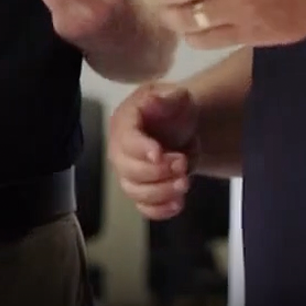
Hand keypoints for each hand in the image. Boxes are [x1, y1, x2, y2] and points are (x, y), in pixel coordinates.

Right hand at [108, 82, 199, 220]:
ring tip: (184, 183)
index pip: (126, 140)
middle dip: (157, 172)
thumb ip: (166, 96)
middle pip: (128, 169)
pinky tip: (178, 203)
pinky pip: (144, 207)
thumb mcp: (176, 95)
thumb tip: (152, 100)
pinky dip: (160, 210)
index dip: (141, 149)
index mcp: (125, 123)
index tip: (159, 153)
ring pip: (135, 191)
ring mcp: (130, 173)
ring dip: (161, 192)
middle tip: (182, 164)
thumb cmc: (174, 108)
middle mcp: (121, 150)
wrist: (183, 126)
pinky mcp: (142, 190)